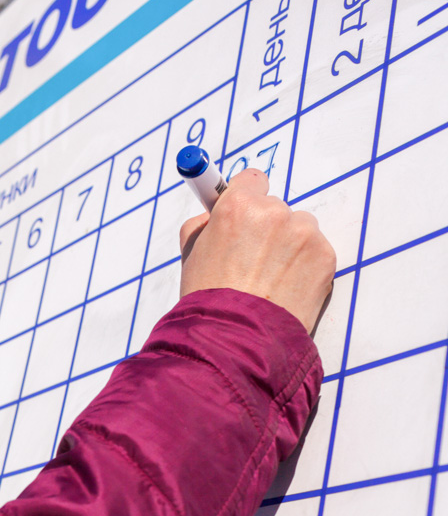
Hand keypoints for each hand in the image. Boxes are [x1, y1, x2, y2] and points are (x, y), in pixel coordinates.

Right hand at [179, 168, 335, 333]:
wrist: (237, 336)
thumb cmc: (209, 298)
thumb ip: (204, 223)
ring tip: (270, 278)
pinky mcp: (325, 255)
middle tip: (253, 261)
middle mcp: (274, 212)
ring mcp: (303, 233)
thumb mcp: (191, 252)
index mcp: (237, 206)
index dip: (247, 198)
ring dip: (289, 246)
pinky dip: (304, 266)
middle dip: (267, 229)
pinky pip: (315, 251)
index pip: (253, 179)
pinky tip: (285, 286)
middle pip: (276, 208)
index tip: (246, 213)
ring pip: (299, 228)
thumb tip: (214, 211)